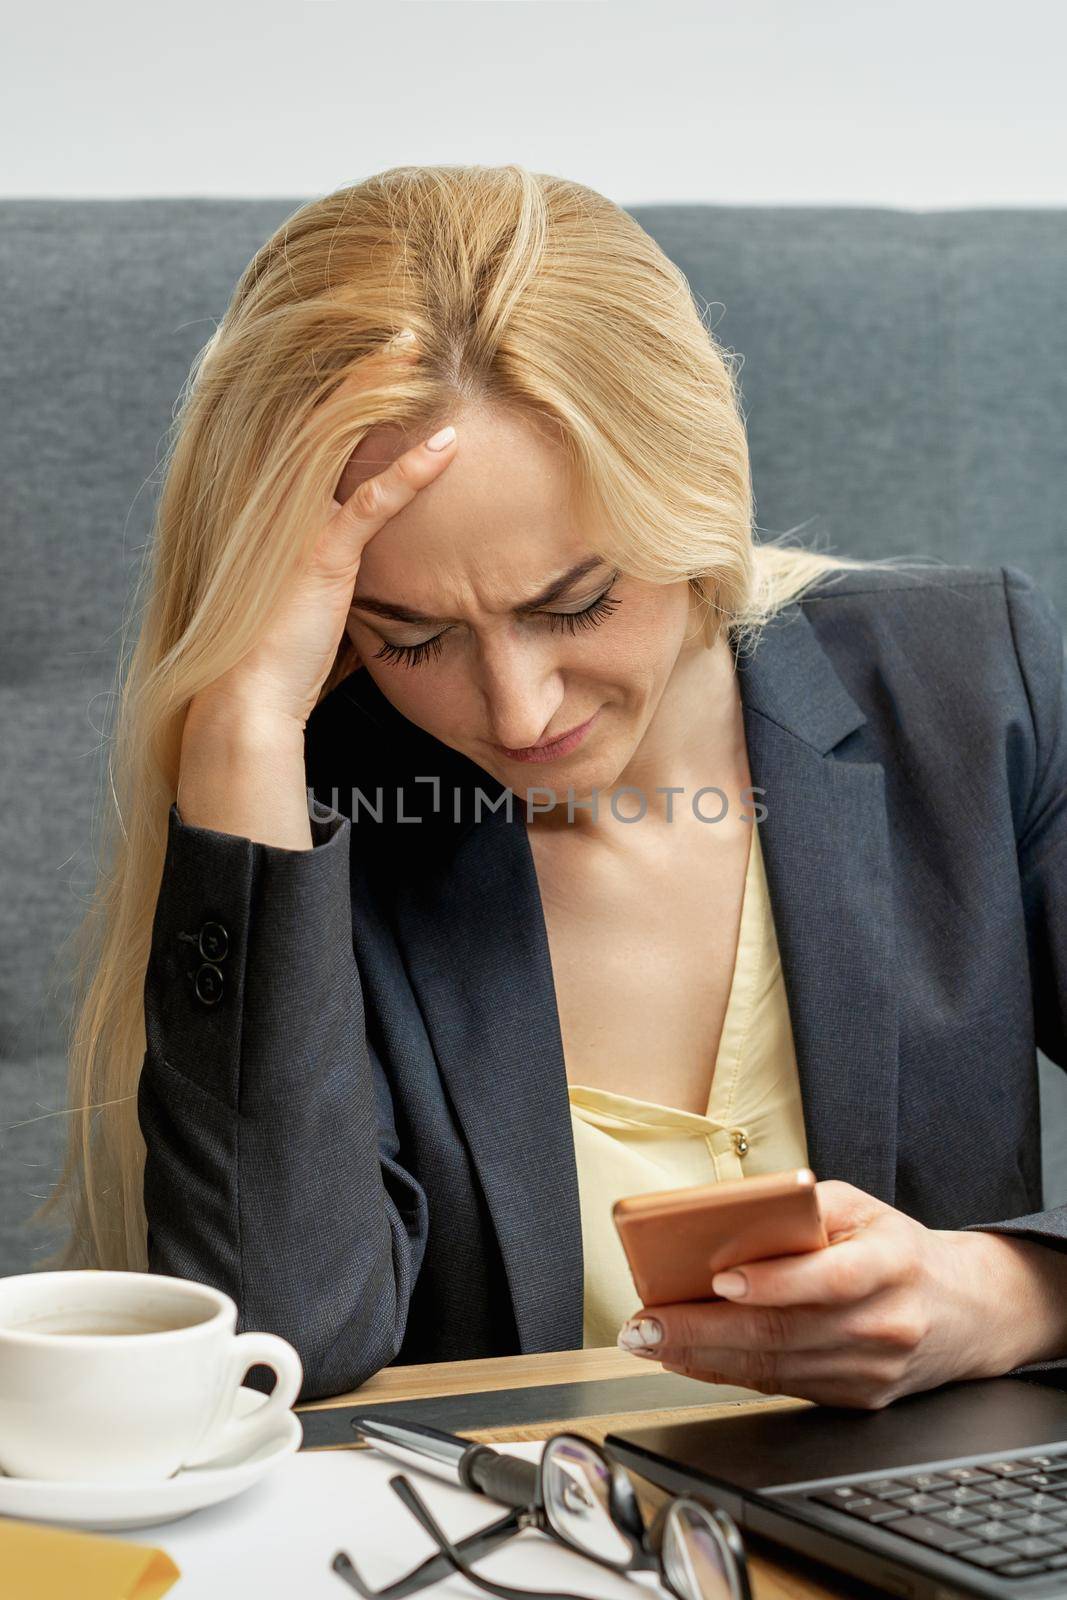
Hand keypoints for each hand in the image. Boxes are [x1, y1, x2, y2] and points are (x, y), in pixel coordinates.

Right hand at [190, 330, 456, 730]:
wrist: (249, 698)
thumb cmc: (289, 657)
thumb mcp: (324, 600)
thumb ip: (349, 569)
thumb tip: (390, 575)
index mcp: (280, 507)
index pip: (316, 428)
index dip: (350, 387)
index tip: (390, 354)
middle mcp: (280, 504)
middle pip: (322, 413)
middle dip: (363, 365)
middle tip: (405, 324)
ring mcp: (296, 525)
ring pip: (340, 437)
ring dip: (381, 390)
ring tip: (418, 346)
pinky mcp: (318, 555)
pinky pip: (370, 502)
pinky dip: (411, 473)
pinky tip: (448, 446)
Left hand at [617, 1180, 1066, 1409]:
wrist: (964, 1311)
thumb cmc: (897, 1249)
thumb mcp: (861, 1208)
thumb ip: (801, 1206)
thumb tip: (728, 1214)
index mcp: (890, 1265)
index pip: (829, 1279)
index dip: (774, 1283)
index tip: (720, 1279)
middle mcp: (883, 1324)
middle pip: (785, 1333)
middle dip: (704, 1330)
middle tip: (648, 1322)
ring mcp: (870, 1371)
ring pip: (775, 1368)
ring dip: (703, 1356)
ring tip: (651, 1338)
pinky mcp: (855, 1399)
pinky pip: (781, 1386)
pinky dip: (728, 1372)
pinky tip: (689, 1357)